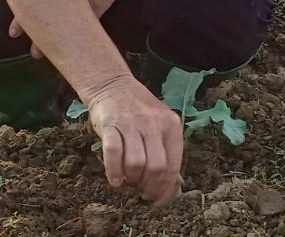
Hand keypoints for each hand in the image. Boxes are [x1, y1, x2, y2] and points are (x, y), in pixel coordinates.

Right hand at [86, 75, 183, 204]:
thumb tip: (166, 186)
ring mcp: (132, 124)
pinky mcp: (111, 125)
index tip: (158, 200)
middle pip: (156, 168)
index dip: (166, 188)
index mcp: (171, 125)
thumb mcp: (159, 122)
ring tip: (128, 183)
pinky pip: (114, 154)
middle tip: (142, 193)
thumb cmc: (138, 109)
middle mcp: (154, 123)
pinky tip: (115, 180)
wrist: (112, 84)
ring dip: (132, 180)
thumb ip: (164, 147)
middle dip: (150, 187)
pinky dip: (114, 172)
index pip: (173, 165)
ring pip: (136, 164)